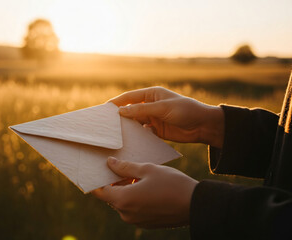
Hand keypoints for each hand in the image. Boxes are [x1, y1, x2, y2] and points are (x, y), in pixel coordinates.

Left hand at [92, 157, 197, 228]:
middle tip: (121, 166)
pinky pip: (133, 208)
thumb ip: (125, 167)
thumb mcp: (147, 169)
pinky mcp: (145, 223)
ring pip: (123, 202)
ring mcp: (136, 220)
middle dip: (114, 182)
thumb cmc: (172, 184)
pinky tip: (145, 185)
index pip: (99, 191)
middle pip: (111, 196)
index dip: (95, 180)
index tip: (95, 170)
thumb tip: (110, 163)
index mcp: (123, 200)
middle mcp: (126, 214)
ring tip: (138, 173)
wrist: (196, 205)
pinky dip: (134, 197)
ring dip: (125, 188)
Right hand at [109, 87, 223, 147]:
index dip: (117, 102)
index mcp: (151, 95)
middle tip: (106, 124)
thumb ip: (141, 110)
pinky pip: (142, 133)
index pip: (129, 97)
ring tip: (115, 135)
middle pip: (130, 111)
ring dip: (127, 128)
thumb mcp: (162, 108)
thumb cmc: (186, 110)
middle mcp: (150, 106)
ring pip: (135, 123)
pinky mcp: (156, 131)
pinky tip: (130, 141)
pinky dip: (137, 136)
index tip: (104, 109)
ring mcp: (153, 119)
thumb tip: (121, 111)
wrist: (204, 126)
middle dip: (119, 117)